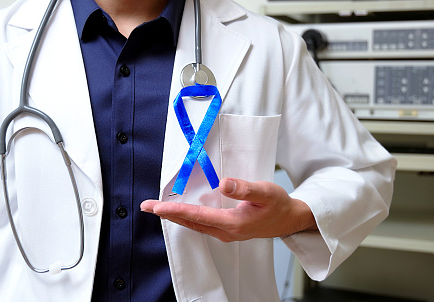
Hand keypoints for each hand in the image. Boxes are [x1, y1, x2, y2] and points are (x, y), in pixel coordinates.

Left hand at [140, 178, 316, 241]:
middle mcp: (225, 231)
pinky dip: (186, 218)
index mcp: (233, 223)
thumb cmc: (278, 205)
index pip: (196, 216)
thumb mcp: (265, 192)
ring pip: (193, 225)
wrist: (288, 220)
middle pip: (189, 222)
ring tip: (156, 209)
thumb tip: (222, 183)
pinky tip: (179, 213)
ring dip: (174, 216)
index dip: (174, 210)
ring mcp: (225, 233)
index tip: (156, 207)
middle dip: (166, 214)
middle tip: (145, 206)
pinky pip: (200, 224)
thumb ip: (244, 188)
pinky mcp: (226, 230)